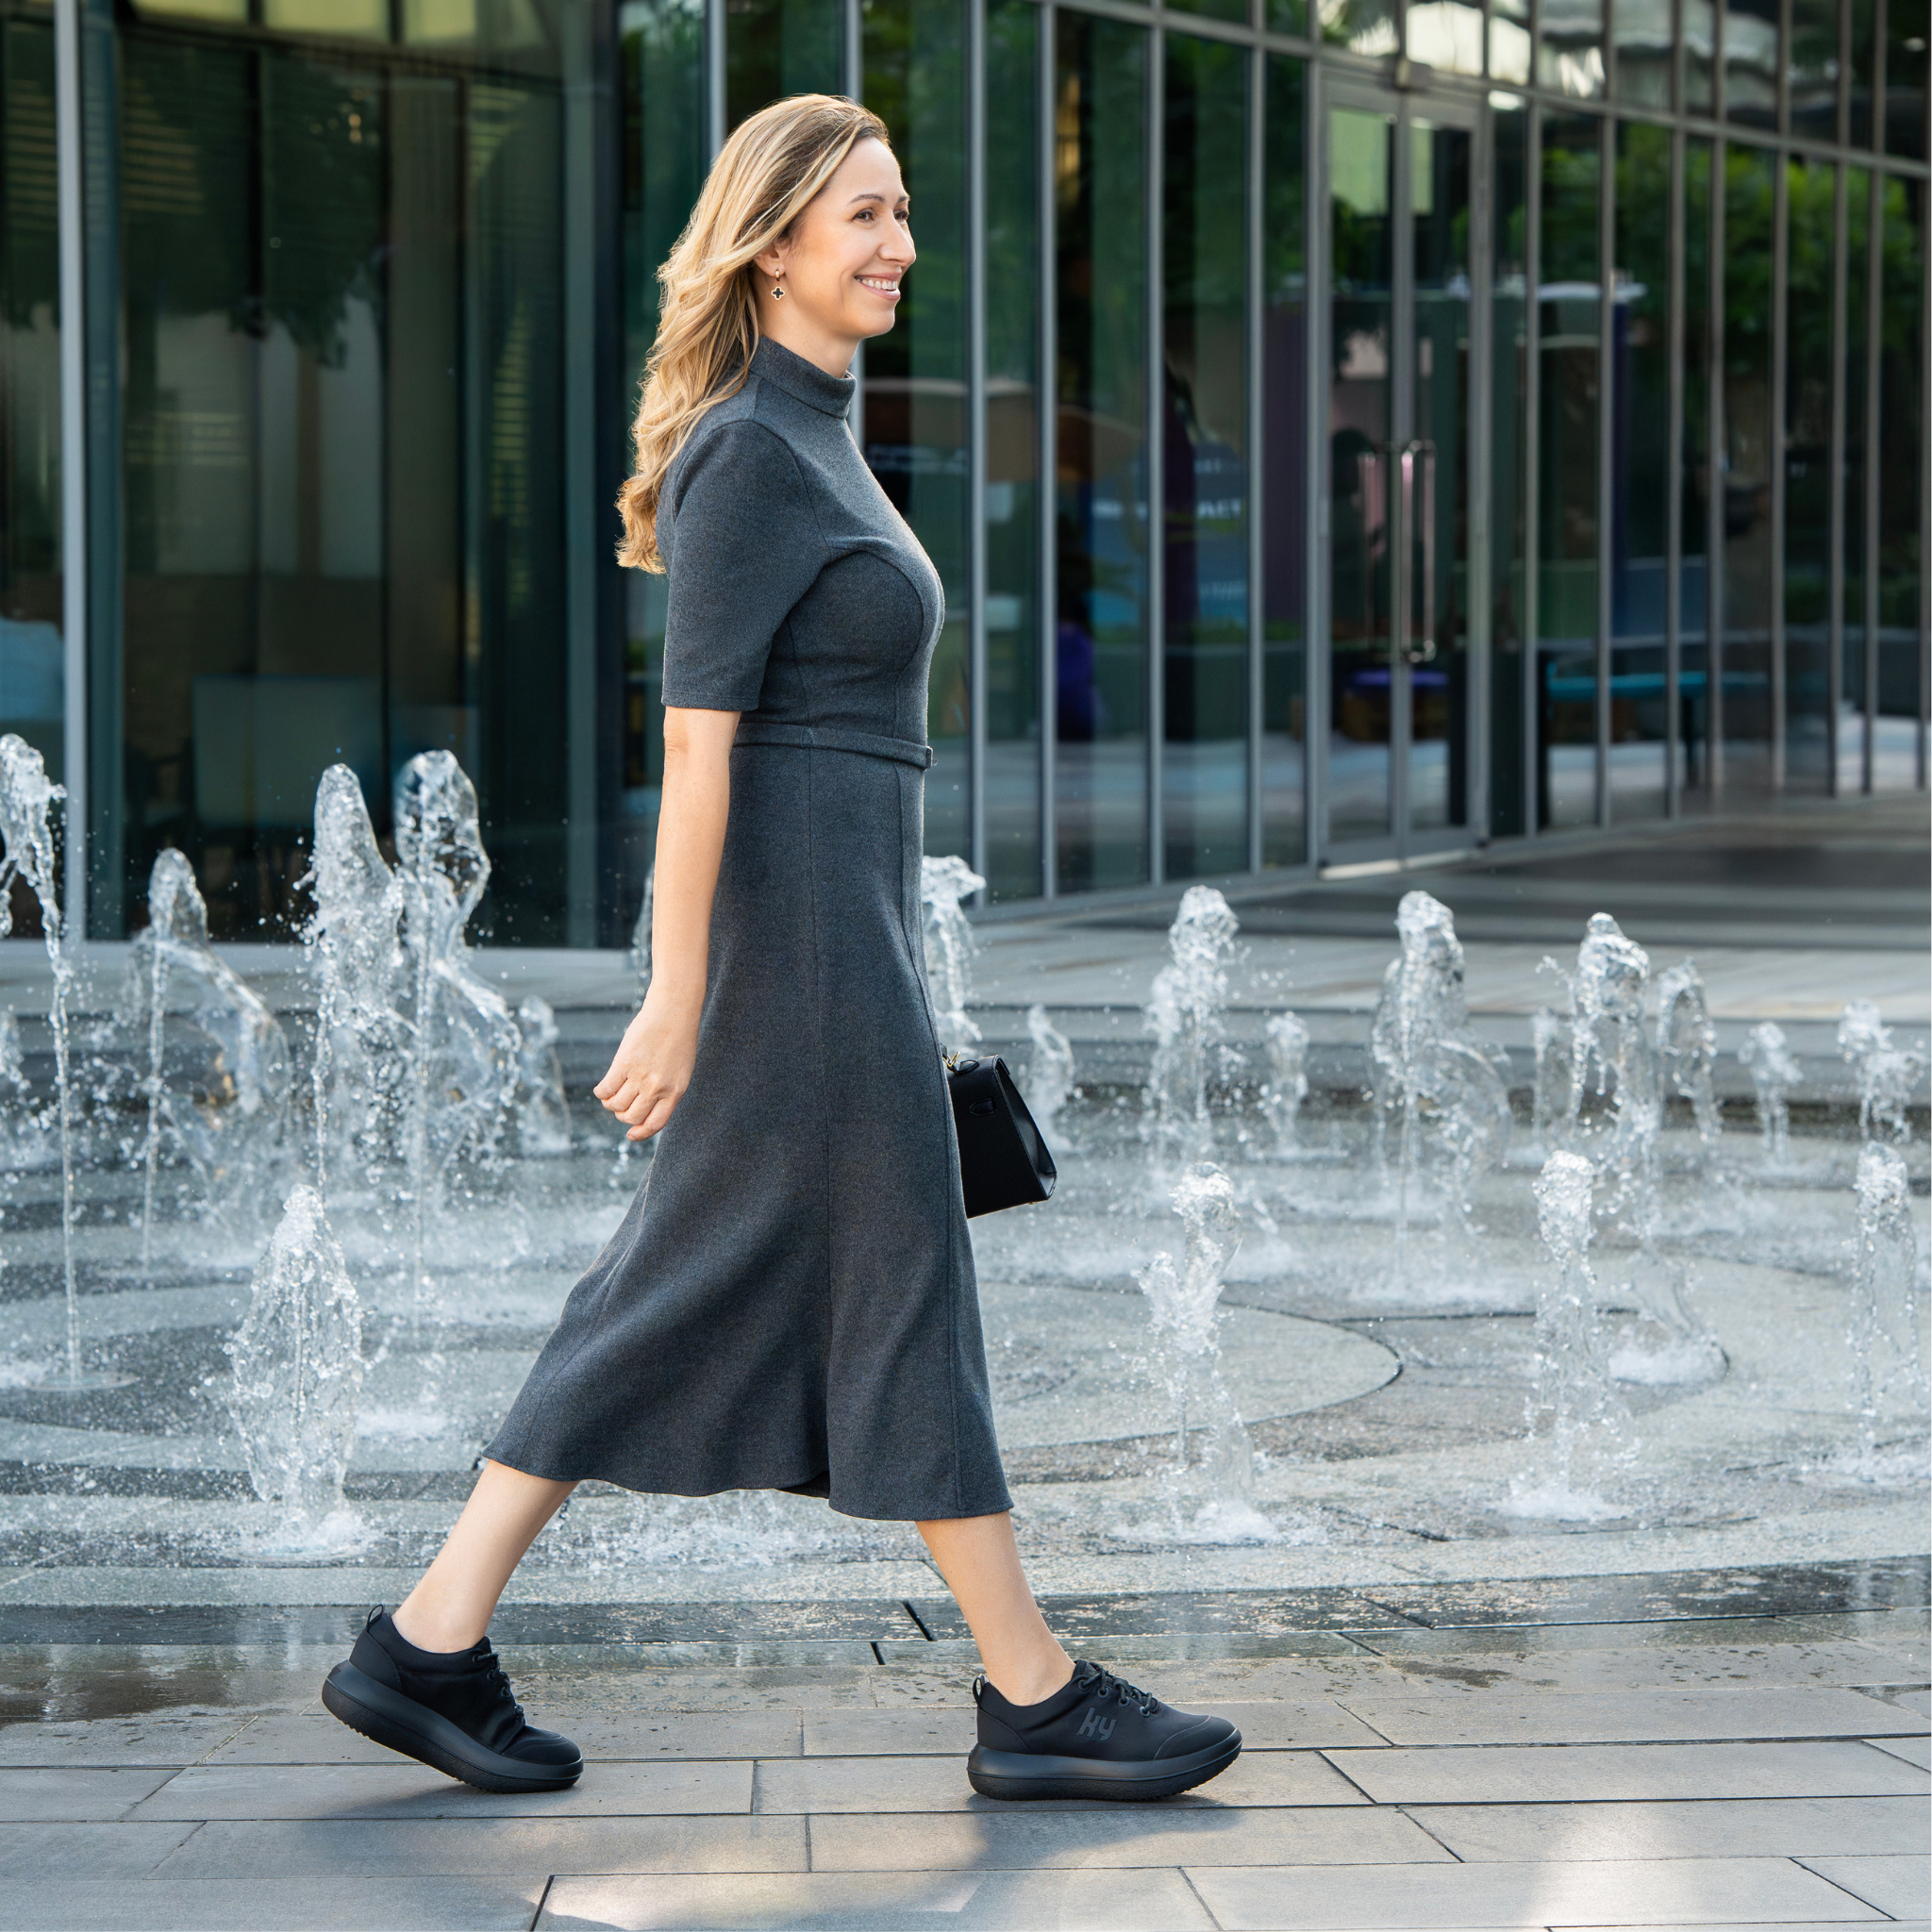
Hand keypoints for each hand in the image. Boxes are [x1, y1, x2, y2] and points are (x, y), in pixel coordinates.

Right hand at [593, 989, 699, 1141]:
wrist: (673, 1011)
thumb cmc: (678, 1040)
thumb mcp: (681, 1071)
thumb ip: (667, 1092)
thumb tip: (643, 1112)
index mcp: (675, 1092)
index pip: (655, 1124)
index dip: (640, 1133)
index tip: (631, 1134)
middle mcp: (658, 1088)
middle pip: (631, 1117)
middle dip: (623, 1115)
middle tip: (622, 1104)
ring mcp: (640, 1076)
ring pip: (616, 1105)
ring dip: (611, 1103)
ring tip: (613, 1093)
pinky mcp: (624, 1063)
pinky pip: (605, 1089)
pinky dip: (601, 1093)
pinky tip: (604, 1088)